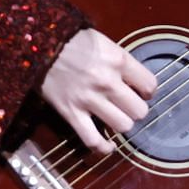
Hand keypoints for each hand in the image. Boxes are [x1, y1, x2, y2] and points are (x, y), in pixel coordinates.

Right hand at [40, 29, 159, 153]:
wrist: (39, 45)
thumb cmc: (72, 40)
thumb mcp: (103, 42)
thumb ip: (120, 61)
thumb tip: (135, 81)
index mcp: (118, 60)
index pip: (150, 85)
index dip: (148, 91)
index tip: (141, 91)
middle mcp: (107, 82)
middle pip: (139, 111)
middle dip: (136, 109)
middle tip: (127, 105)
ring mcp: (89, 100)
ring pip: (123, 126)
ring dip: (121, 124)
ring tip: (116, 117)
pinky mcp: (71, 113)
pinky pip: (93, 140)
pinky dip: (103, 147)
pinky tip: (108, 145)